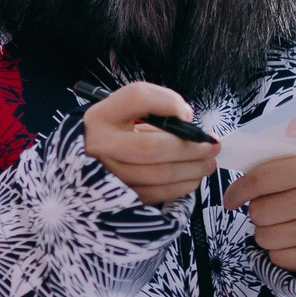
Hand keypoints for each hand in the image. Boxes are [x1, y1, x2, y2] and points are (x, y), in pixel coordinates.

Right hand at [82, 81, 219, 206]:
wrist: (83, 168)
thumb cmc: (114, 134)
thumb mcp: (124, 113)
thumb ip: (153, 107)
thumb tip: (186, 119)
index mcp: (101, 117)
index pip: (137, 98)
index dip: (168, 103)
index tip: (186, 114)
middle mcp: (100, 146)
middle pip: (152, 146)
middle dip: (190, 147)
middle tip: (213, 146)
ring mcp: (108, 175)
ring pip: (158, 174)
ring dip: (192, 168)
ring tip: (208, 162)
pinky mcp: (119, 198)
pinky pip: (158, 193)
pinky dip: (182, 185)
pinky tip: (192, 177)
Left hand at [223, 151, 295, 271]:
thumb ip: (270, 166)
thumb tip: (230, 184)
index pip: (259, 180)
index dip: (237, 191)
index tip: (231, 199)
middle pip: (258, 212)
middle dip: (259, 211)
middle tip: (276, 208)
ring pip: (262, 237)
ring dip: (267, 231)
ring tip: (287, 222)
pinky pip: (275, 257)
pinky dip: (279, 251)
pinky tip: (294, 239)